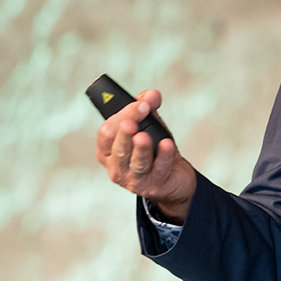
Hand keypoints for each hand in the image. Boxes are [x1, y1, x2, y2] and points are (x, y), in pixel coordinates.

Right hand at [95, 89, 196, 223]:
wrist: (174, 180)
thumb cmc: (155, 153)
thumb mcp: (149, 128)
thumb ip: (147, 109)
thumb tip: (151, 95)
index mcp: (108, 152)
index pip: (107, 133)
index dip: (121, 115)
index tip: (140, 103)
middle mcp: (117, 168)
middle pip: (119, 148)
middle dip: (127, 129)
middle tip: (140, 112)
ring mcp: (135, 180)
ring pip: (136, 162)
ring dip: (140, 148)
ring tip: (144, 136)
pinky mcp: (155, 185)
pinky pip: (159, 168)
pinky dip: (164, 155)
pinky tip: (167, 144)